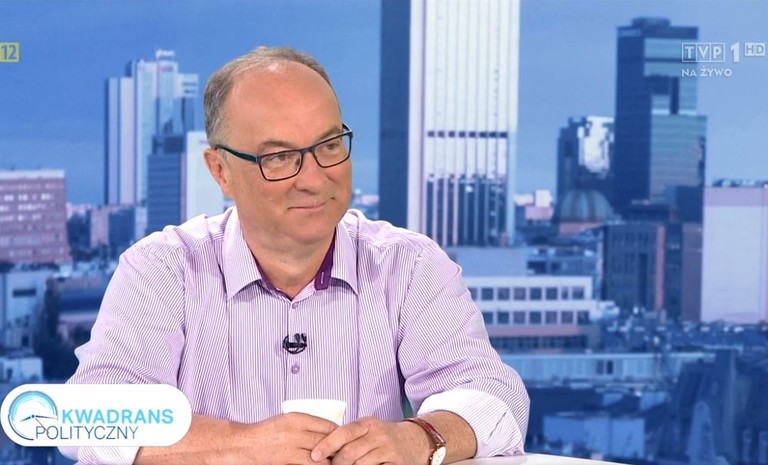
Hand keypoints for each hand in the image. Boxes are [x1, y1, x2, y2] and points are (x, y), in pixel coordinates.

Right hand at [237, 412, 337, 464]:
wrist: (242, 444)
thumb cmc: (264, 433)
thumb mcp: (286, 421)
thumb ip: (305, 425)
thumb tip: (327, 432)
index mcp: (297, 418)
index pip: (328, 426)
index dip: (339, 435)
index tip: (343, 441)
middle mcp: (295, 431)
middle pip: (327, 441)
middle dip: (336, 450)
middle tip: (343, 455)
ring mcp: (290, 448)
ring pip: (321, 458)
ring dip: (328, 462)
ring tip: (332, 463)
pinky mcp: (285, 462)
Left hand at [310, 417, 430, 464]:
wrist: (416, 441)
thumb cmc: (384, 438)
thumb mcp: (368, 430)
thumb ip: (349, 437)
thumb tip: (322, 451)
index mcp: (368, 424)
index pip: (344, 433)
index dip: (327, 444)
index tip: (314, 455)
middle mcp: (379, 434)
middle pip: (350, 452)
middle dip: (336, 464)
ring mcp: (389, 450)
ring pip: (360, 464)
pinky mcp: (396, 464)